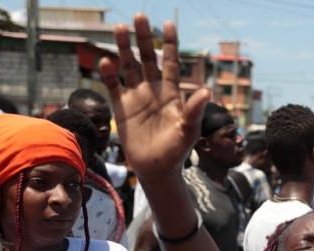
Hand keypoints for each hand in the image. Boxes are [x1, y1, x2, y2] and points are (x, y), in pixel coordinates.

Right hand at [99, 14, 209, 178]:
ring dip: (124, 49)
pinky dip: (109, 75)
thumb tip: (207, 91)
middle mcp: (153, 90)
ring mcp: (136, 98)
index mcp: (172, 93)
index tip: (168, 25)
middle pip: (148, 59)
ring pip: (129, 67)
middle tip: (139, 17)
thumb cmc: (177, 151)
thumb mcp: (188, 130)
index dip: (170, 45)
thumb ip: (194, 110)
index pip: (170, 63)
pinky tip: (105, 62)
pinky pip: (114, 87)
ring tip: (119, 28)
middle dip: (144, 39)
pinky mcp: (122, 109)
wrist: (157, 169)